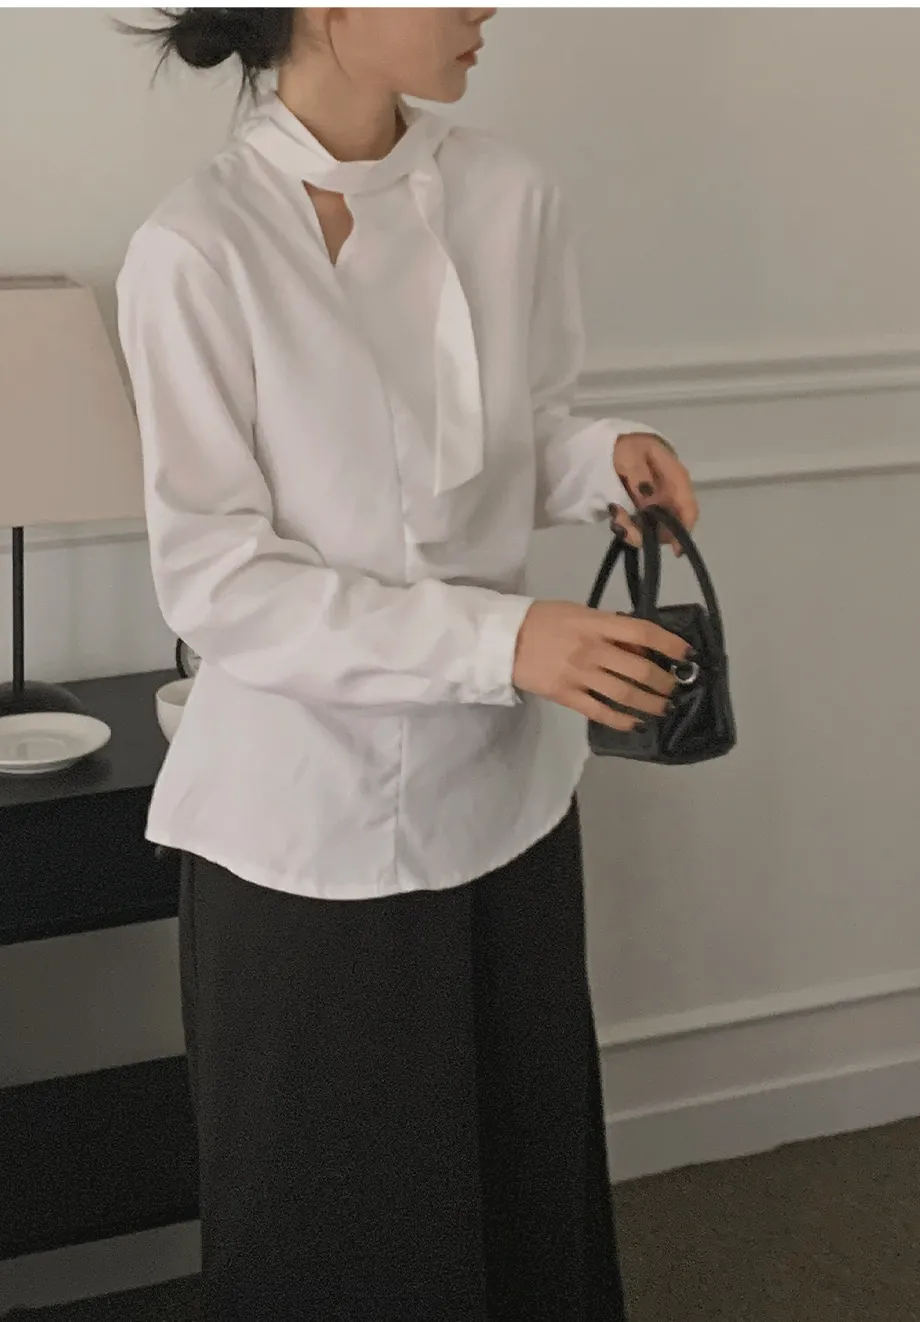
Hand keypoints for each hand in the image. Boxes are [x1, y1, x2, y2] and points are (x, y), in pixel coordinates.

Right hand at [513, 600, 692, 731]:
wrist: (504, 640)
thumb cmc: (545, 621)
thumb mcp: (580, 613)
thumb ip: (611, 627)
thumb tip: (642, 645)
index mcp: (596, 624)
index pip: (642, 632)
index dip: (669, 644)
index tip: (686, 654)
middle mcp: (592, 650)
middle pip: (639, 669)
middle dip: (664, 681)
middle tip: (674, 687)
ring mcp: (579, 675)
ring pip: (625, 694)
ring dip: (651, 703)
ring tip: (663, 707)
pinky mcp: (566, 696)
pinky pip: (600, 711)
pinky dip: (623, 720)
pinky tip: (636, 723)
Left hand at [609, 433, 698, 554]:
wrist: (614, 444)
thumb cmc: (628, 447)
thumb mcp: (632, 457)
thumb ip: (640, 479)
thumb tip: (650, 503)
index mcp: (676, 478)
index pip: (688, 509)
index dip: (684, 531)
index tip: (675, 551)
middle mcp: (671, 495)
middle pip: (670, 526)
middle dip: (647, 533)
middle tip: (621, 524)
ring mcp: (659, 503)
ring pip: (654, 529)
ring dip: (634, 530)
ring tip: (615, 515)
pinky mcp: (646, 509)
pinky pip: (642, 525)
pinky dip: (629, 526)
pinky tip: (616, 515)